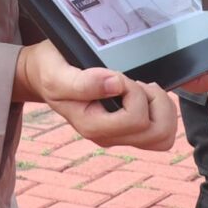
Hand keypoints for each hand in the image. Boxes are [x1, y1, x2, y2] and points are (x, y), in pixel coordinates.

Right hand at [12, 40, 175, 151]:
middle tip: (135, 83)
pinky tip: (142, 93)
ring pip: (164, 137)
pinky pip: (161, 131)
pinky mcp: (129, 129)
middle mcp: (108, 137)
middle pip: (158, 134)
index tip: (116, 75)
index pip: (135, 120)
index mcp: (92, 127)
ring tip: (141, 88)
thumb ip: (82, 82)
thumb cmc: (50, 71)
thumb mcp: (57, 72)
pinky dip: (160, 110)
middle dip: (154, 101)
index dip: (134, 92)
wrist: (43, 75)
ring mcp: (120, 135)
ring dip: (160, 107)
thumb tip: (115, 85)